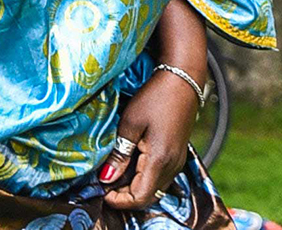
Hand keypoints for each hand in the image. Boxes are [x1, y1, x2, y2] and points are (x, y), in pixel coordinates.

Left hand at [99, 68, 198, 208]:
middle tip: (103, 182)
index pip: (139, 198)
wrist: (181, 81)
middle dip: (124, 196)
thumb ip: (120, 153)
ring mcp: (177, 162)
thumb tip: (106, 178)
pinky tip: (129, 164)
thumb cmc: (154, 98)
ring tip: (113, 173)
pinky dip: (143, 178)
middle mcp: (172, 167)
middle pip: (148, 197)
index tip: (100, 189)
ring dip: (134, 187)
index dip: (119, 200)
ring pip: (155, 189)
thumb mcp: (130, 122)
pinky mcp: (177, 156)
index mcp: (159, 161)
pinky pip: (160, 177)